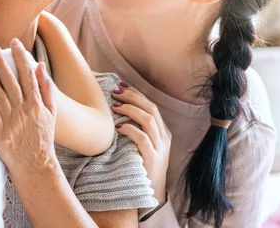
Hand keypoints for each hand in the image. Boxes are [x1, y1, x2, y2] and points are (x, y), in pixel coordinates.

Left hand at [0, 39, 57, 173]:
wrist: (35, 164)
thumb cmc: (43, 137)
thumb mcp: (52, 113)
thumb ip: (46, 89)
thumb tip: (40, 67)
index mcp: (36, 103)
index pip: (27, 74)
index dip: (20, 56)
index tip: (14, 43)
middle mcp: (23, 109)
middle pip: (9, 80)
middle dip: (0, 61)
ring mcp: (10, 120)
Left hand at [111, 83, 170, 203]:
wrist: (152, 195)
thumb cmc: (142, 167)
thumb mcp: (143, 146)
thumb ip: (137, 130)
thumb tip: (116, 110)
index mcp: (164, 132)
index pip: (152, 106)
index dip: (136, 94)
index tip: (120, 85)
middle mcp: (165, 138)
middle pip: (151, 109)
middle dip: (133, 97)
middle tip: (115, 91)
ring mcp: (161, 149)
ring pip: (149, 120)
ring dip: (130, 110)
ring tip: (115, 106)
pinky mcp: (153, 160)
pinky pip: (143, 139)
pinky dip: (130, 130)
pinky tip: (119, 126)